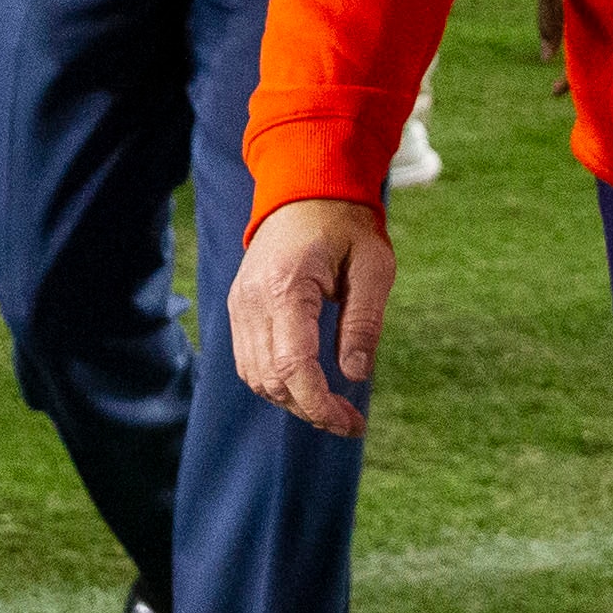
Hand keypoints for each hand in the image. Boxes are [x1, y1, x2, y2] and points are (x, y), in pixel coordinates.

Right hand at [230, 197, 393, 438]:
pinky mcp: (239, 307)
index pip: (292, 366)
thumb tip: (355, 376)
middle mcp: (252, 300)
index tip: (350, 424)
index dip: (319, 405)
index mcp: (286, 287)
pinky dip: (275, 381)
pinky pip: (249, 360)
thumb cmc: (346, 225)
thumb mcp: (373, 267)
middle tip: (349, 422)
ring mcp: (240, 304)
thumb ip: (363, 322)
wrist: (306, 188)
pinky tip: (307, 385)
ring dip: (291, 400)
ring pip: (255, 376)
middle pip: (270, 379)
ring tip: (331, 407)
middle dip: (309, 409)